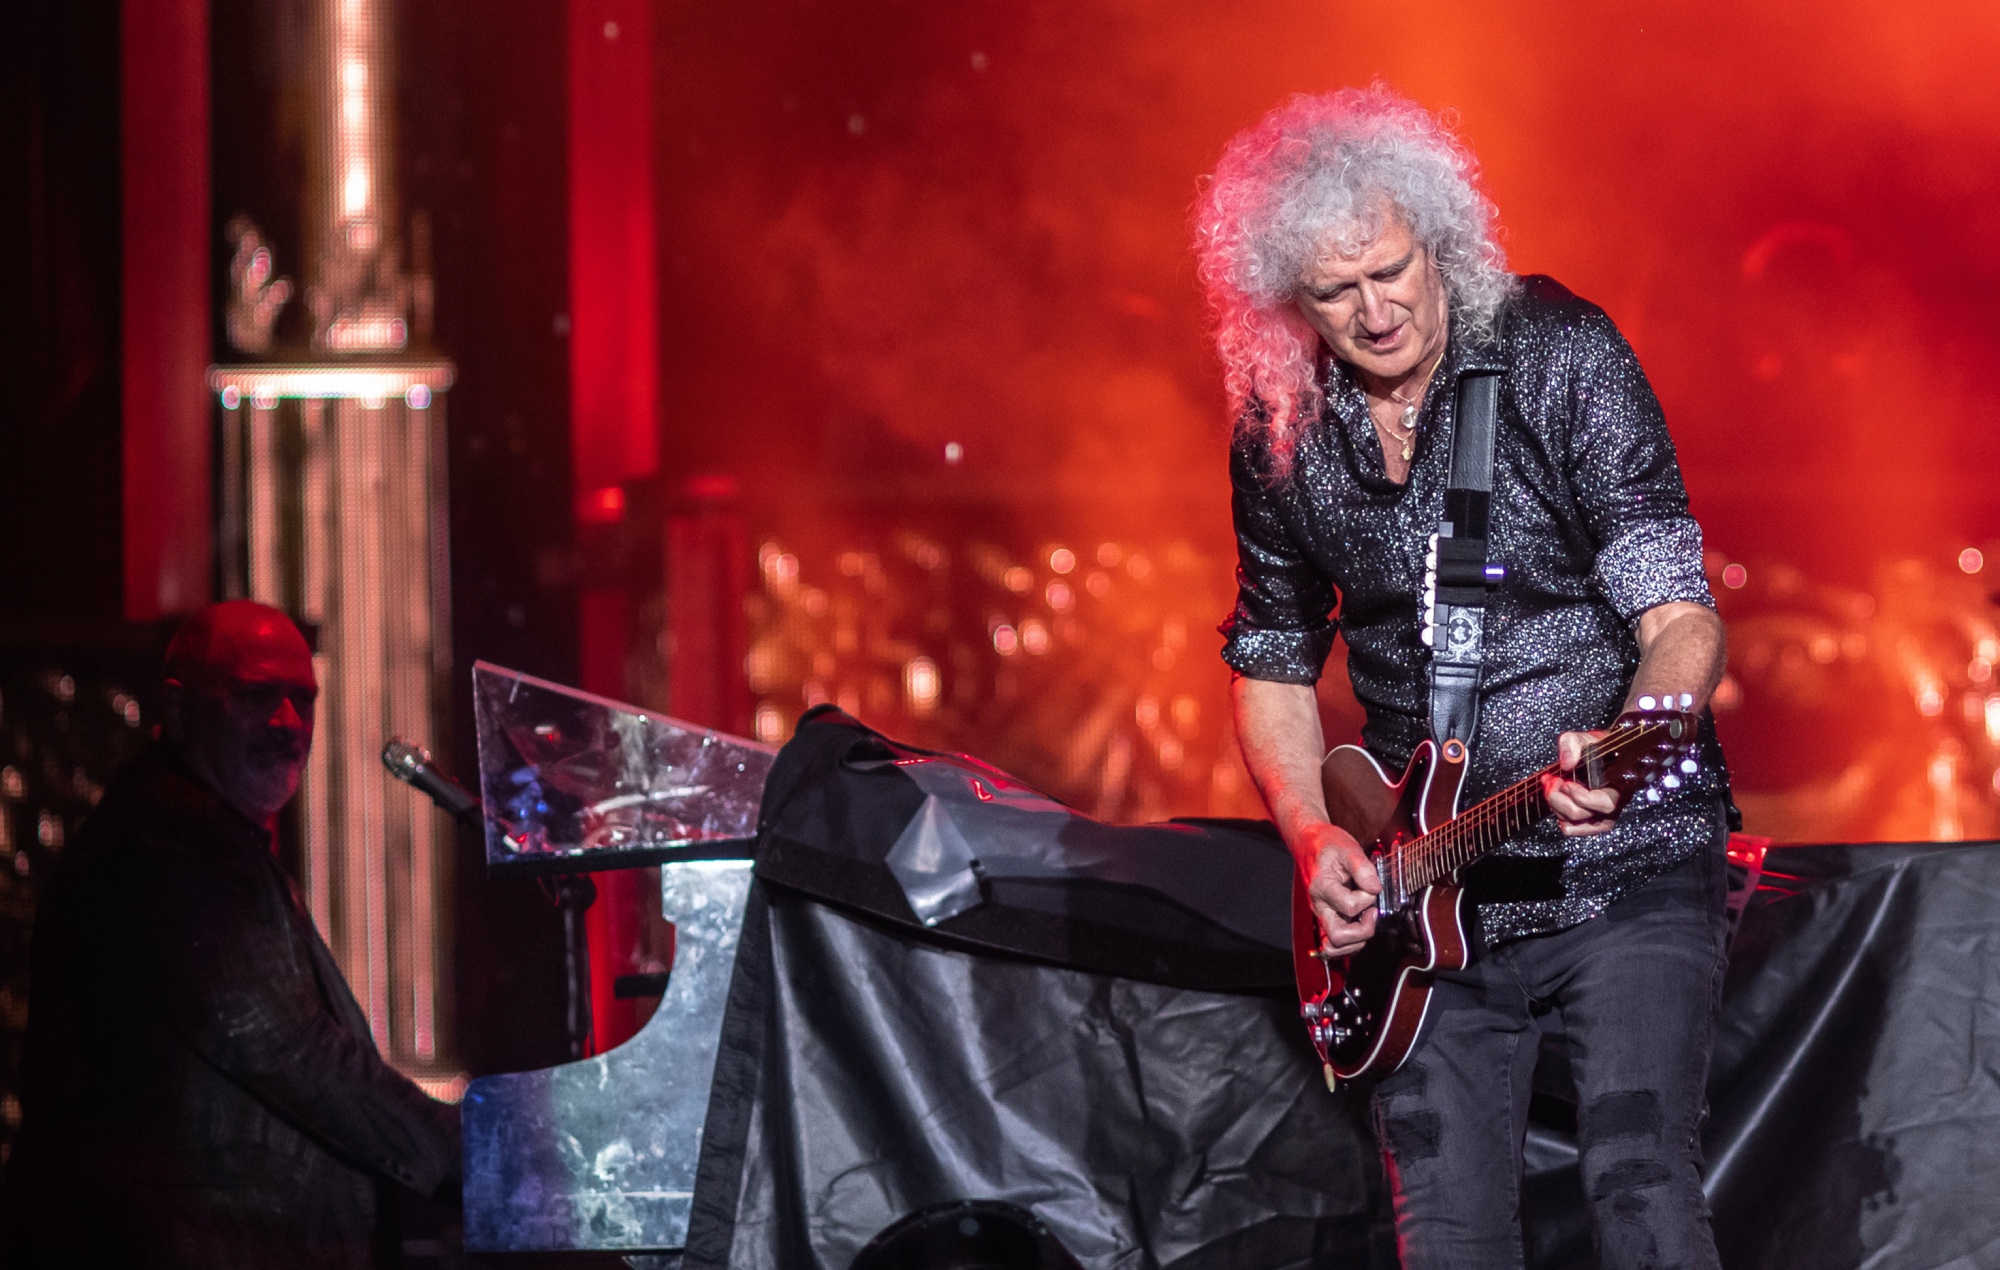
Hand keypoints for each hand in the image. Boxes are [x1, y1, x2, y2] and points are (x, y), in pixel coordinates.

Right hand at [1296, 820, 1381, 956]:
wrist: (1309, 844)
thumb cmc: (1327, 845)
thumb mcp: (1347, 848)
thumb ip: (1363, 868)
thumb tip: (1375, 888)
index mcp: (1322, 887)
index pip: (1349, 907)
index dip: (1367, 899)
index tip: (1371, 886)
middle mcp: (1319, 906)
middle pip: (1338, 937)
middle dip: (1362, 931)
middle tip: (1372, 913)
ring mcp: (1322, 915)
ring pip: (1335, 947)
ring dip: (1357, 940)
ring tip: (1367, 919)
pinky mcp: (1326, 918)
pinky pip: (1336, 944)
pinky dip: (1350, 943)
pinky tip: (1360, 925)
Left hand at [1543, 730, 1620, 835]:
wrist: (1604, 754)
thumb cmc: (1596, 746)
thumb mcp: (1583, 738)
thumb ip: (1572, 744)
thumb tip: (1566, 764)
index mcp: (1620, 784)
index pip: (1604, 804)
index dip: (1580, 796)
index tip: (1565, 782)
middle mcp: (1615, 803)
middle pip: (1584, 815)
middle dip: (1560, 799)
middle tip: (1551, 781)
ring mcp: (1604, 814)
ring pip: (1578, 824)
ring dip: (1557, 807)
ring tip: (1551, 788)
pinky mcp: (1593, 818)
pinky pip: (1577, 829)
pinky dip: (1562, 819)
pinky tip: (1556, 804)